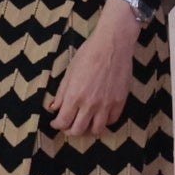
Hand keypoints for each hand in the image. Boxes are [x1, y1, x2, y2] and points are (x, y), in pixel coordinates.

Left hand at [50, 0, 139, 136]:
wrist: (113, 44)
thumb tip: (55, 107)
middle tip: (69, 125)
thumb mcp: (70, 72)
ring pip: (96, 130)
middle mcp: (90, 104)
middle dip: (70, 130)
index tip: (56, 122)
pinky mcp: (120, 101)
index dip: (57, 125)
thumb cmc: (89, 54)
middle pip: (78, 130)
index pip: (63, 122)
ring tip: (86, 123)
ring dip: (88, 129)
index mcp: (74, 96)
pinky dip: (104, 121)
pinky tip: (100, 115)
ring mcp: (106, 104)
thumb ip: (62, 92)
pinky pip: (112, 120)